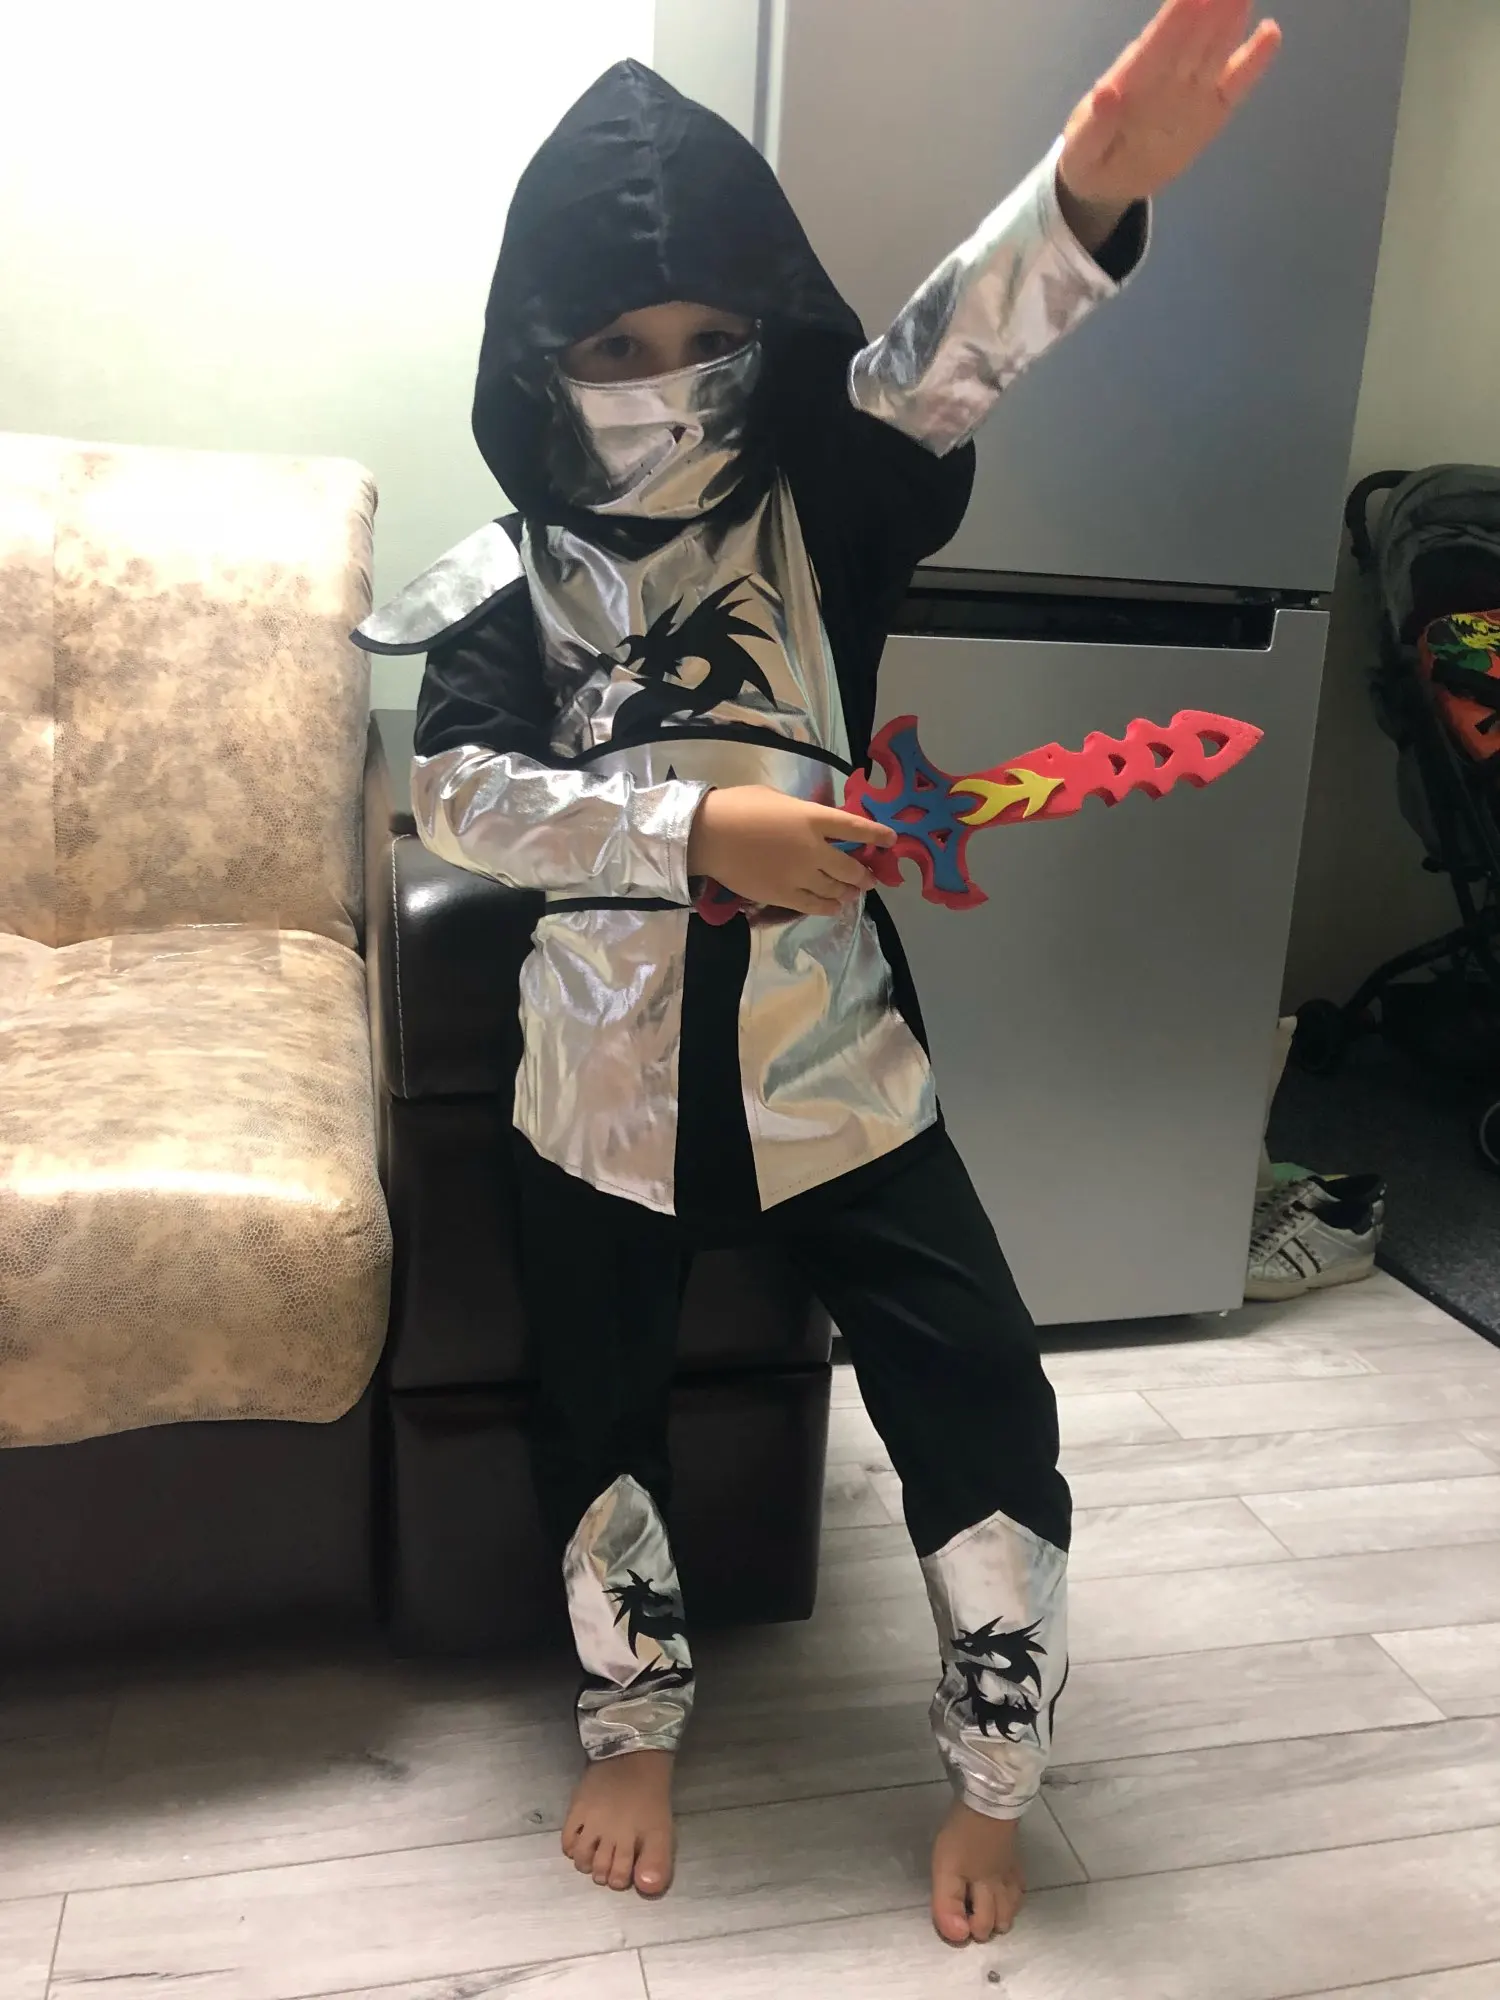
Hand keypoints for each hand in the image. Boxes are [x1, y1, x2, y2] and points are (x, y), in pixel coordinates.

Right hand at [687, 787, 893, 918]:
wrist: (707, 836)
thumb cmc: (738, 807)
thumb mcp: (778, 799)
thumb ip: (803, 813)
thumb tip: (818, 825)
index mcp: (812, 818)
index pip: (856, 828)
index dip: (877, 835)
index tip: (891, 840)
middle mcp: (812, 849)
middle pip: (850, 867)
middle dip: (864, 874)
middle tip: (868, 877)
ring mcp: (799, 875)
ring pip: (836, 889)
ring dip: (848, 891)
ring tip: (851, 893)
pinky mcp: (783, 896)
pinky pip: (815, 906)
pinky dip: (829, 906)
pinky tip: (834, 906)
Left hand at [1059, 0, 1282, 245]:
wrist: (1107, 180)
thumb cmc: (1089, 158)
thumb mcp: (1082, 152)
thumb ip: (1093, 128)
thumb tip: (1105, 93)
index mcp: (1131, 82)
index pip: (1158, 44)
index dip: (1176, 17)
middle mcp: (1165, 78)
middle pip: (1192, 36)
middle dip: (1211, 5)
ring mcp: (1189, 92)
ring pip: (1214, 50)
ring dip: (1231, 19)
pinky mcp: (1209, 111)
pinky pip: (1233, 86)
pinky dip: (1251, 63)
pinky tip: (1270, 33)